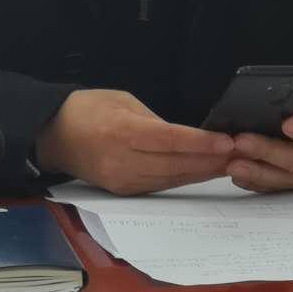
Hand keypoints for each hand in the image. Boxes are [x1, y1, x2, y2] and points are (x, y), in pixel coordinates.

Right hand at [35, 89, 236, 195]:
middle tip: (240, 155)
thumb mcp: (122, 100)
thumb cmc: (87, 109)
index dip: (202, 143)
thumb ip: (154, 120)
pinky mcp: (122, 190)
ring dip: (202, 173)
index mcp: (121, 131)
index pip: (170, 140)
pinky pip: (160, 185)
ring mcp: (122, 179)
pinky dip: (182, 178)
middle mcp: (122, 160)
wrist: (53, 135)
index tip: (227, 142)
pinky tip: (201, 172)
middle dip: (210, 161)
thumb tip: (186, 137)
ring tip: (228, 165)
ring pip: (171, 179)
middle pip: (175, 164)